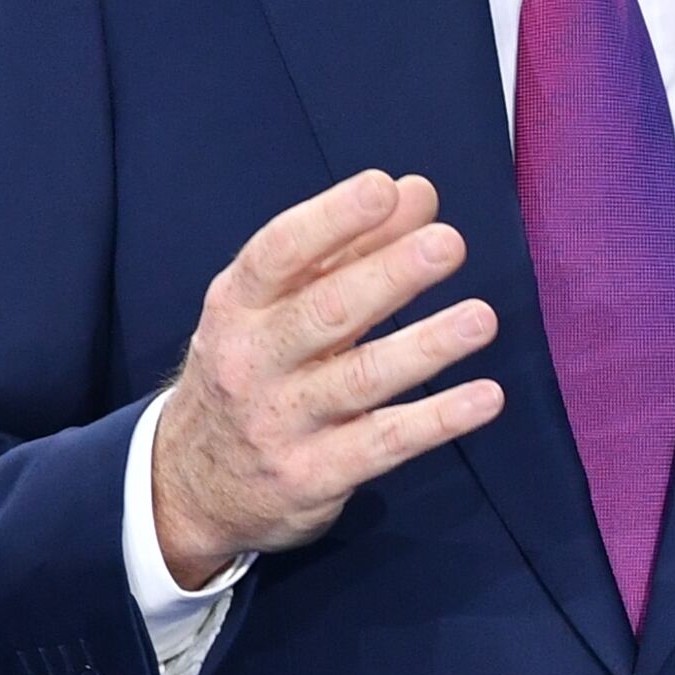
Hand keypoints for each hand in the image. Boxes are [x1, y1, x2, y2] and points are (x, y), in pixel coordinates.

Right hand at [151, 171, 504, 587]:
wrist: (190, 485)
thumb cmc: (251, 370)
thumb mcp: (276, 307)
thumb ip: (348, 249)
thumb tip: (417, 193)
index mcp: (237, 306)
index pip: (279, 253)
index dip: (331, 219)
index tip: (384, 188)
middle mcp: (252, 361)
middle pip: (325, 311)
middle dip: (389, 275)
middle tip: (447, 245)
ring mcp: (282, 422)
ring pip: (361, 378)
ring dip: (426, 346)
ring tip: (480, 319)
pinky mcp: (314, 475)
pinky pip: (385, 443)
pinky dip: (438, 419)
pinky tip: (484, 396)